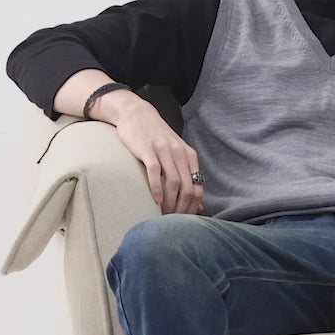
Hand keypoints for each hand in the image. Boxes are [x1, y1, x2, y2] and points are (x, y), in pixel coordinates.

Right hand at [104, 93, 204, 214]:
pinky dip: (156, 188)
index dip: (191, 207)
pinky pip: (155, 172)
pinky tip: (154, 200)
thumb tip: (198, 206)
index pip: (198, 188)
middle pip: (187, 188)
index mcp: (189, 156)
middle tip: (171, 221)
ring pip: (173, 182)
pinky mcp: (148, 149)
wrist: (136, 113)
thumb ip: (186, 177)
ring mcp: (164, 151)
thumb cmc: (155, 137)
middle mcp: (180, 153)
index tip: (182, 220)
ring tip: (162, 215)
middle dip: (181, 209)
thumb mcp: (175, 155)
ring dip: (169, 203)